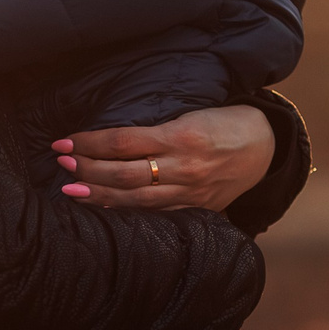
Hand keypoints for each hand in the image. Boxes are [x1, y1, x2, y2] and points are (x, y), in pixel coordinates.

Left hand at [52, 104, 273, 211]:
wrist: (267, 147)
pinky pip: (155, 214)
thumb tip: (109, 138)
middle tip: (61, 164)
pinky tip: (103, 209)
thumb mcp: (191, 114)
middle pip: (124, 173)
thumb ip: (154, 128)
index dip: (89, 143)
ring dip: (99, 195)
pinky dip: (126, 212)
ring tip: (70, 191)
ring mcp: (190, 192)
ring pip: (136, 199)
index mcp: (180, 136)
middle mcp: (184, 167)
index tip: (64, 142)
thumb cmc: (224, 123)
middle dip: (88, 170)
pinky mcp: (196, 209)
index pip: (123, 141)